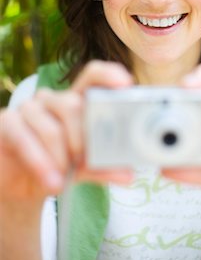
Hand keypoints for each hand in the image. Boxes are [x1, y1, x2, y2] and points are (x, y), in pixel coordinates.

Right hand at [0, 61, 133, 202]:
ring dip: (62, 159)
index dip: (109, 74)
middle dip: (82, 139)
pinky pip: (26, 139)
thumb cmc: (55, 166)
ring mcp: (28, 108)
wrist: (18, 185)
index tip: (125, 84)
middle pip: (73, 104)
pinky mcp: (7, 122)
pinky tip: (52, 182)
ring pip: (52, 128)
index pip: (93, 76)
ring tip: (64, 179)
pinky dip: (42, 163)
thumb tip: (129, 174)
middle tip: (83, 162)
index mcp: (76, 101)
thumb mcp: (83, 168)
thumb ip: (103, 167)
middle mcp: (53, 99)